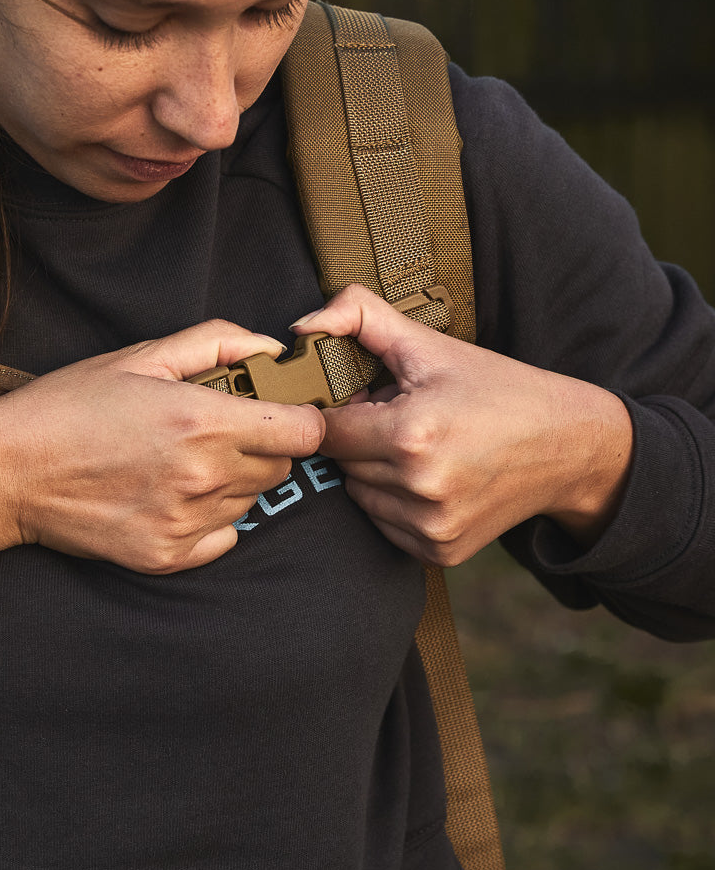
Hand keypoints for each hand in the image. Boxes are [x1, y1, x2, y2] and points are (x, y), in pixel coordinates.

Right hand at [0, 320, 325, 582]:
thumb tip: (273, 350)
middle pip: (280, 468)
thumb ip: (217, 344)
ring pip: (250, 501)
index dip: (296, 417)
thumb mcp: (141, 356)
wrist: (8, 471)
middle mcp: (202, 477)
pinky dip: (209, 518)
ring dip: (233, 480)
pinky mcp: (167, 556)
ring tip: (180, 460)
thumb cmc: (69, 405)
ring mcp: (185, 523)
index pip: (303, 432)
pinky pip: (222, 537)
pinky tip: (169, 494)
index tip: (277, 411)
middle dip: (262, 445)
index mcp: (203, 422)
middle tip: (216, 429)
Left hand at [290, 286, 632, 566]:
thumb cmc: (496, 389)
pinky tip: (430, 478)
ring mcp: (431, 526)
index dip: (342, 411)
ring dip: (375, 473)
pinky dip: (395, 503)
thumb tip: (300, 328)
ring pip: (359, 496)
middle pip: (342, 464)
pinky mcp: (440, 552)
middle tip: (402, 419)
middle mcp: (419, 487)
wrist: (569, 447)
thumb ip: (358, 317)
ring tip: (420, 447)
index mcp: (410, 434)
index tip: (369, 401)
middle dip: (360, 439)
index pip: (326, 430)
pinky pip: (384, 525)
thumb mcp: (429, 345)